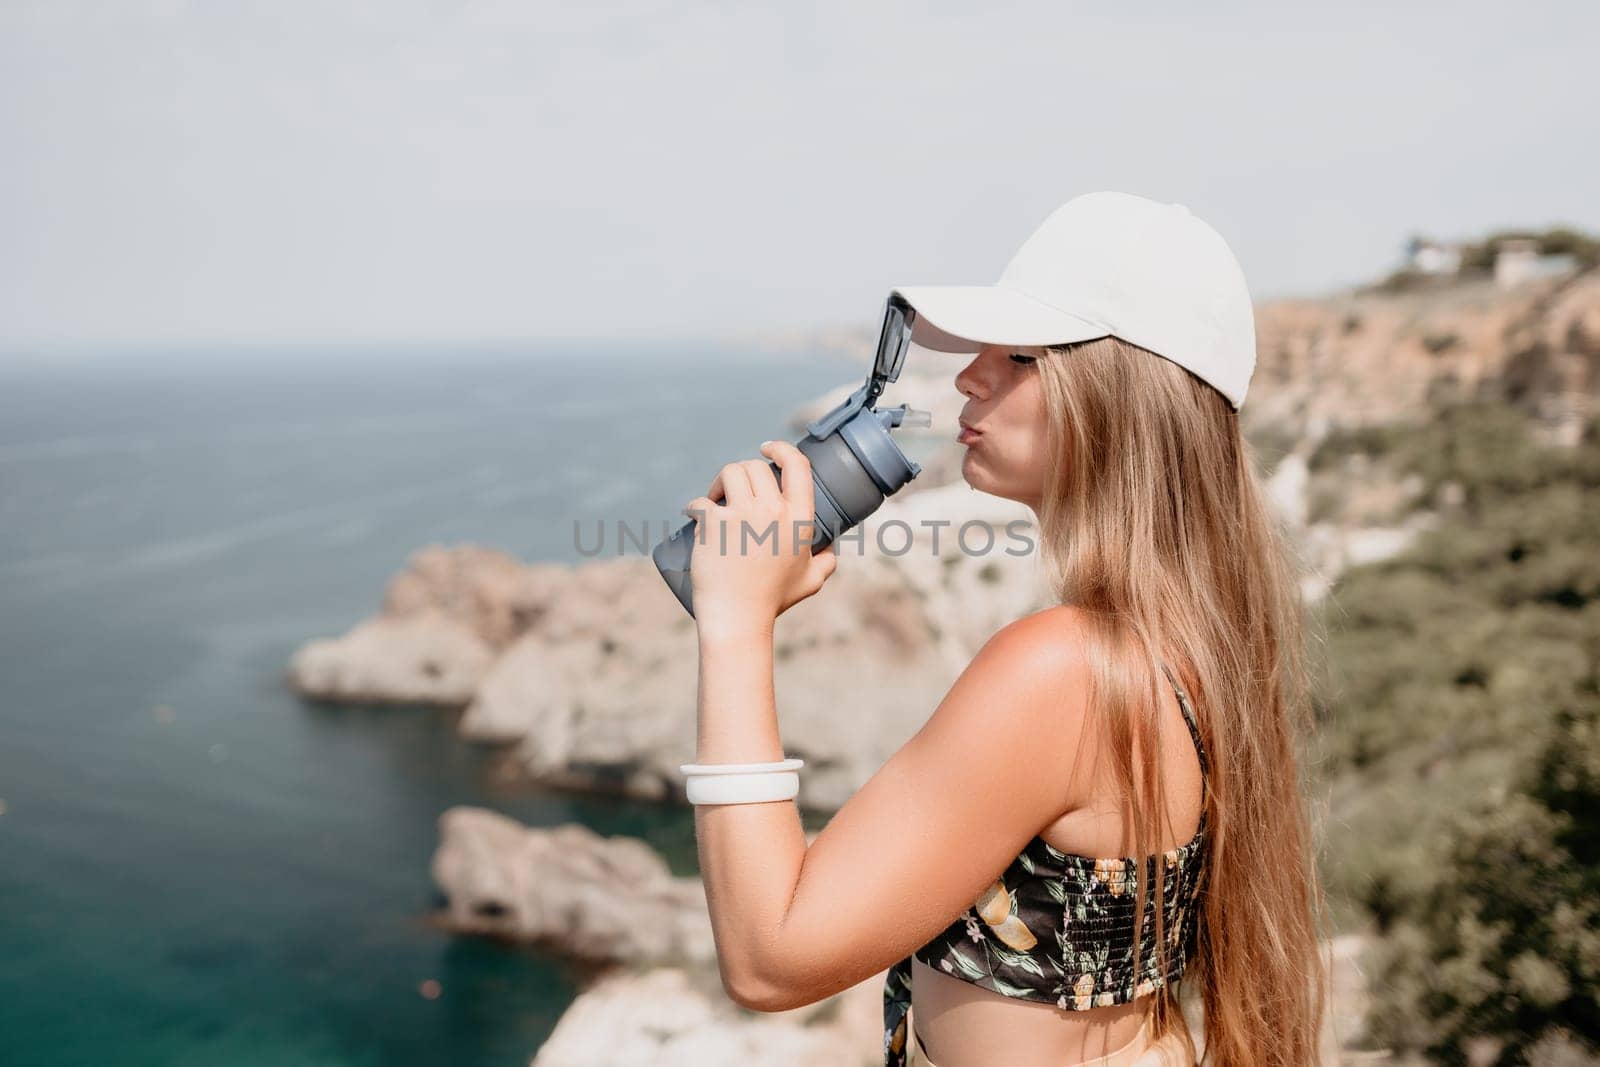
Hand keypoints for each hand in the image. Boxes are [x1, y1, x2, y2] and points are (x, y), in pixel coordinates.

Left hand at [680, 440, 839, 637]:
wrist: (739, 617)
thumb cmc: (773, 600)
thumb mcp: (811, 581)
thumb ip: (826, 562)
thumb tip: (830, 549)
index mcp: (799, 519)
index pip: (797, 465)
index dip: (782, 448)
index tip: (767, 449)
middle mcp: (774, 511)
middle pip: (756, 467)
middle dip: (742, 473)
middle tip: (732, 493)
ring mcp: (743, 515)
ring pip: (730, 473)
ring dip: (720, 482)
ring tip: (715, 500)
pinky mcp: (715, 523)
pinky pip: (700, 502)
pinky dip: (694, 506)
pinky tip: (692, 514)